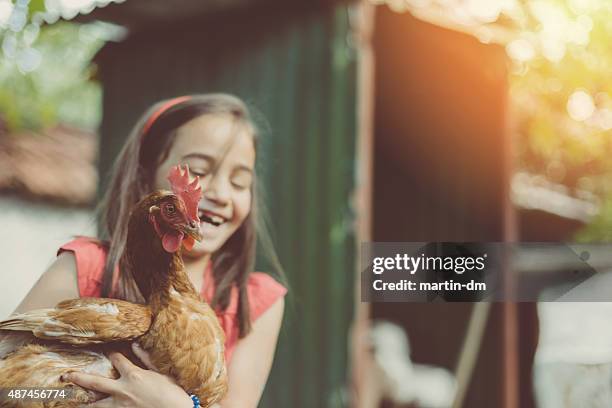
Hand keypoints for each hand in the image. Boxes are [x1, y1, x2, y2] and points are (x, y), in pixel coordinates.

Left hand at [62, 343, 192, 407]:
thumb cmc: (173, 393)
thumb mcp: (163, 373)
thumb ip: (147, 359)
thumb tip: (136, 345)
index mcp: (134, 375)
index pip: (118, 360)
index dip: (113, 355)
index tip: (108, 352)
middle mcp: (123, 390)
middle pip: (95, 382)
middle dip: (80, 377)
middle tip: (67, 376)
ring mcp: (121, 405)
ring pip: (95, 405)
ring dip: (83, 403)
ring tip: (71, 403)